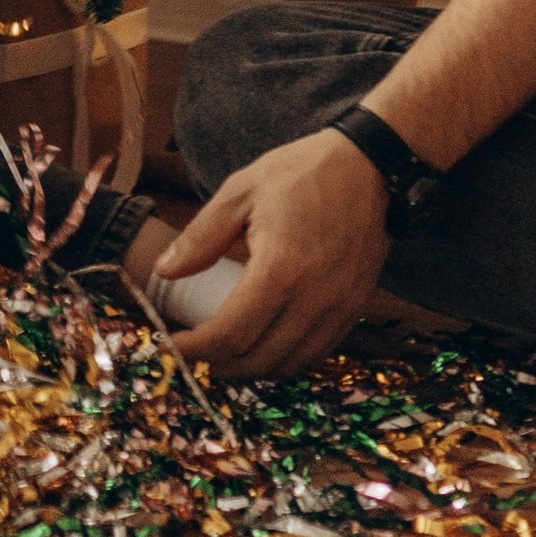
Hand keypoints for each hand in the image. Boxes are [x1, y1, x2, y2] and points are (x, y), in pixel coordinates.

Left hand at [153, 126, 392, 374]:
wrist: (371, 167)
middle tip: (191, 356)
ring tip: (221, 356)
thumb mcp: (240, 191)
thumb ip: (200, 237)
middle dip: (218, 365)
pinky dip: (285, 360)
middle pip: (258, 358)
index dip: (196, 350)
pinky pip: (316, 353)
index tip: (171, 347)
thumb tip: (164, 271)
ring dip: (251, 369)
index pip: (230, 333)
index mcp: (280, 269)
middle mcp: (314, 298)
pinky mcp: (354, 309)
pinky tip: (263, 346)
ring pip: (289, 364)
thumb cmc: (302, 172)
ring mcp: (339, 308)